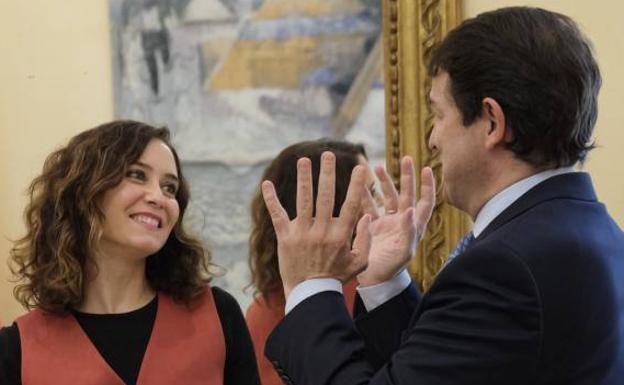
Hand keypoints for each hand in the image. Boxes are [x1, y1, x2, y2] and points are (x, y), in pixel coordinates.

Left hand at [261, 152, 372, 297]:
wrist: (310, 293)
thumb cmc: (336, 277)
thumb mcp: (359, 262)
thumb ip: (365, 240)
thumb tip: (366, 216)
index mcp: (340, 235)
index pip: (350, 204)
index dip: (356, 185)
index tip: (360, 167)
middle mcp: (321, 231)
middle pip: (325, 196)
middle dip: (327, 173)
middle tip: (328, 154)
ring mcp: (302, 233)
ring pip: (303, 201)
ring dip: (303, 179)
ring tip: (304, 160)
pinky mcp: (285, 238)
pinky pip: (277, 215)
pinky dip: (271, 199)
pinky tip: (266, 184)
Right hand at [355, 157, 435, 286]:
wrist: (373, 280)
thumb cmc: (392, 268)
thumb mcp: (403, 251)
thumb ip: (409, 230)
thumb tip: (412, 208)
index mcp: (414, 226)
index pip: (426, 202)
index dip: (427, 186)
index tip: (426, 168)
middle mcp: (402, 222)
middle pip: (406, 193)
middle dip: (406, 176)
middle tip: (406, 158)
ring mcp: (387, 223)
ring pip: (387, 196)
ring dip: (383, 182)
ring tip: (375, 167)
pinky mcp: (372, 225)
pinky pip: (369, 205)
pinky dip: (365, 194)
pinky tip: (359, 184)